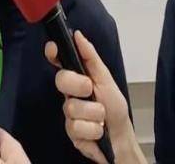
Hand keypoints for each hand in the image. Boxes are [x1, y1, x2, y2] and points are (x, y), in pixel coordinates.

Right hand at [44, 31, 143, 162]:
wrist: (121, 138)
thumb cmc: (114, 106)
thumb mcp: (106, 79)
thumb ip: (91, 57)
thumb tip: (78, 35)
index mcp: (76, 77)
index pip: (59, 61)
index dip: (53, 53)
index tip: (53, 48)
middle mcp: (69, 93)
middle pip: (61, 80)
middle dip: (78, 84)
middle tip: (90, 90)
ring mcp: (68, 112)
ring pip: (71, 107)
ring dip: (93, 114)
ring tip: (101, 119)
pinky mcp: (70, 132)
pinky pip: (76, 127)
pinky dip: (93, 130)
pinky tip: (98, 132)